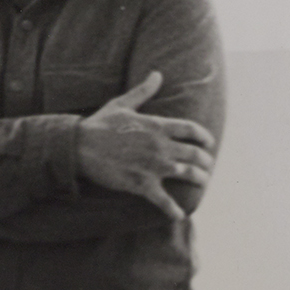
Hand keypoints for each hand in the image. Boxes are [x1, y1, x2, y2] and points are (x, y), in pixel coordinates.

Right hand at [74, 71, 217, 219]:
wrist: (80, 146)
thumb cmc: (100, 124)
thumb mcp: (122, 104)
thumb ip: (144, 91)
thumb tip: (157, 74)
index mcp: (157, 125)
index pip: (191, 130)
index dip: (204, 137)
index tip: (209, 143)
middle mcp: (159, 146)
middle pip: (194, 154)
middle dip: (205, 161)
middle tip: (208, 165)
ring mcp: (152, 166)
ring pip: (187, 174)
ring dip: (199, 179)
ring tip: (203, 181)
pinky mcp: (141, 184)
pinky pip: (163, 200)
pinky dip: (173, 209)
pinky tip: (180, 214)